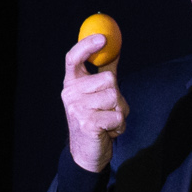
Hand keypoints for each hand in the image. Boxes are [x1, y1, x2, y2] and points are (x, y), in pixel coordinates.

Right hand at [62, 34, 127, 172]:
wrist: (87, 153)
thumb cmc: (96, 121)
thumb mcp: (97, 95)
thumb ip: (103, 72)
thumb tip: (114, 48)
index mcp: (71, 83)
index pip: (73, 58)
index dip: (87, 45)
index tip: (102, 38)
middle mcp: (70, 93)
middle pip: (109, 79)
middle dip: (118, 96)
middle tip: (109, 110)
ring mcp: (77, 108)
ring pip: (116, 98)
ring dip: (120, 113)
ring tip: (108, 122)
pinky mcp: (87, 122)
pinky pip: (118, 116)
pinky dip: (119, 126)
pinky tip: (108, 132)